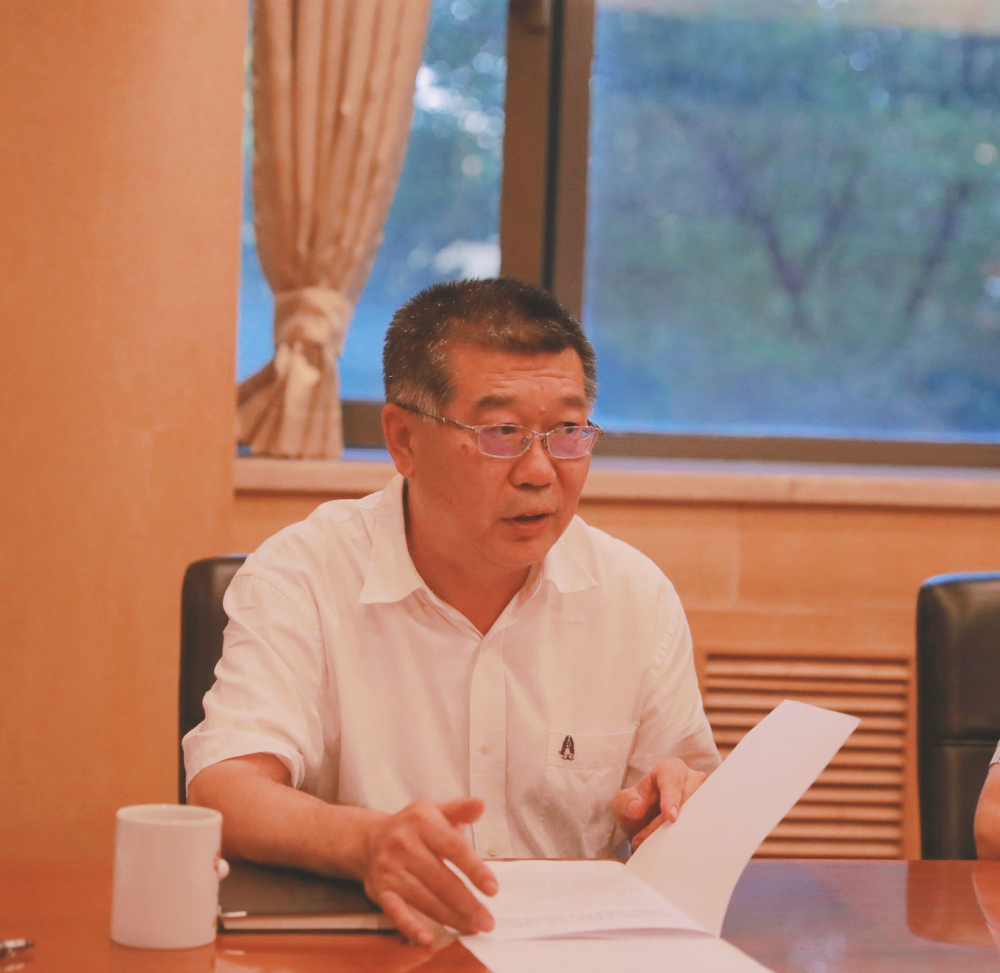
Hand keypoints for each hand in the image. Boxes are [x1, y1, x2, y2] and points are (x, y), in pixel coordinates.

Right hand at [361, 796, 497, 945]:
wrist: (370, 839)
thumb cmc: (414, 827)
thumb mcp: (436, 810)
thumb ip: (460, 809)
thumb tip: (480, 804)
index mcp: (422, 821)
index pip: (454, 848)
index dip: (474, 870)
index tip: (493, 889)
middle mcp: (404, 843)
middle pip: (441, 879)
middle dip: (467, 904)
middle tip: (487, 921)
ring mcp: (390, 868)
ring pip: (425, 898)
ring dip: (450, 917)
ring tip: (471, 928)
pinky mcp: (380, 889)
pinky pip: (395, 910)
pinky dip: (410, 926)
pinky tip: (426, 938)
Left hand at [610, 758, 706, 849]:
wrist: (646, 821)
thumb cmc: (636, 806)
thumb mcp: (623, 803)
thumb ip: (626, 802)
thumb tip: (638, 807)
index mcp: (670, 770)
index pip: (672, 781)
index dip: (672, 799)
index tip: (671, 817)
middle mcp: (692, 779)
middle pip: (690, 799)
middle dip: (677, 822)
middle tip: (659, 844)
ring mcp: (705, 798)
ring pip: (702, 813)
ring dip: (688, 832)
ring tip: (670, 850)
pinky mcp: (710, 816)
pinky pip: (709, 826)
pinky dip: (697, 838)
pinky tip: (684, 852)